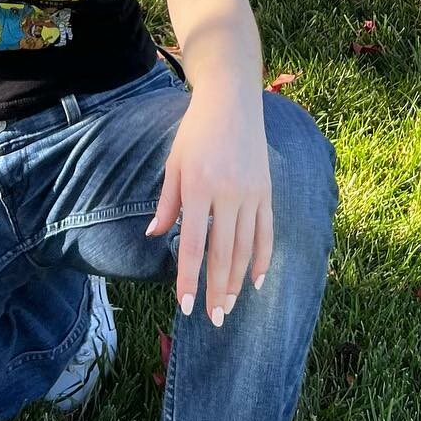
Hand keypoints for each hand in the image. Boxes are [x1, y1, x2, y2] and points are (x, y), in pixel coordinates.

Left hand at [144, 83, 270, 323]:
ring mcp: (251, 194)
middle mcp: (227, 194)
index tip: (186, 305)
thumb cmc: (195, 132)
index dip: (189, 278)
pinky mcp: (267, 191)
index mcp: (198, 188)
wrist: (231, 101)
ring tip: (230, 306)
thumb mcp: (174, 163)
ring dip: (238, 282)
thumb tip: (154, 235)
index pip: (194, 244)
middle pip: (223, 254)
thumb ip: (166, 203)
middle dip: (217, 290)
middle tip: (213, 319)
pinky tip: (256, 281)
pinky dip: (262, 259)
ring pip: (246, 249)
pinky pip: (266, 233)